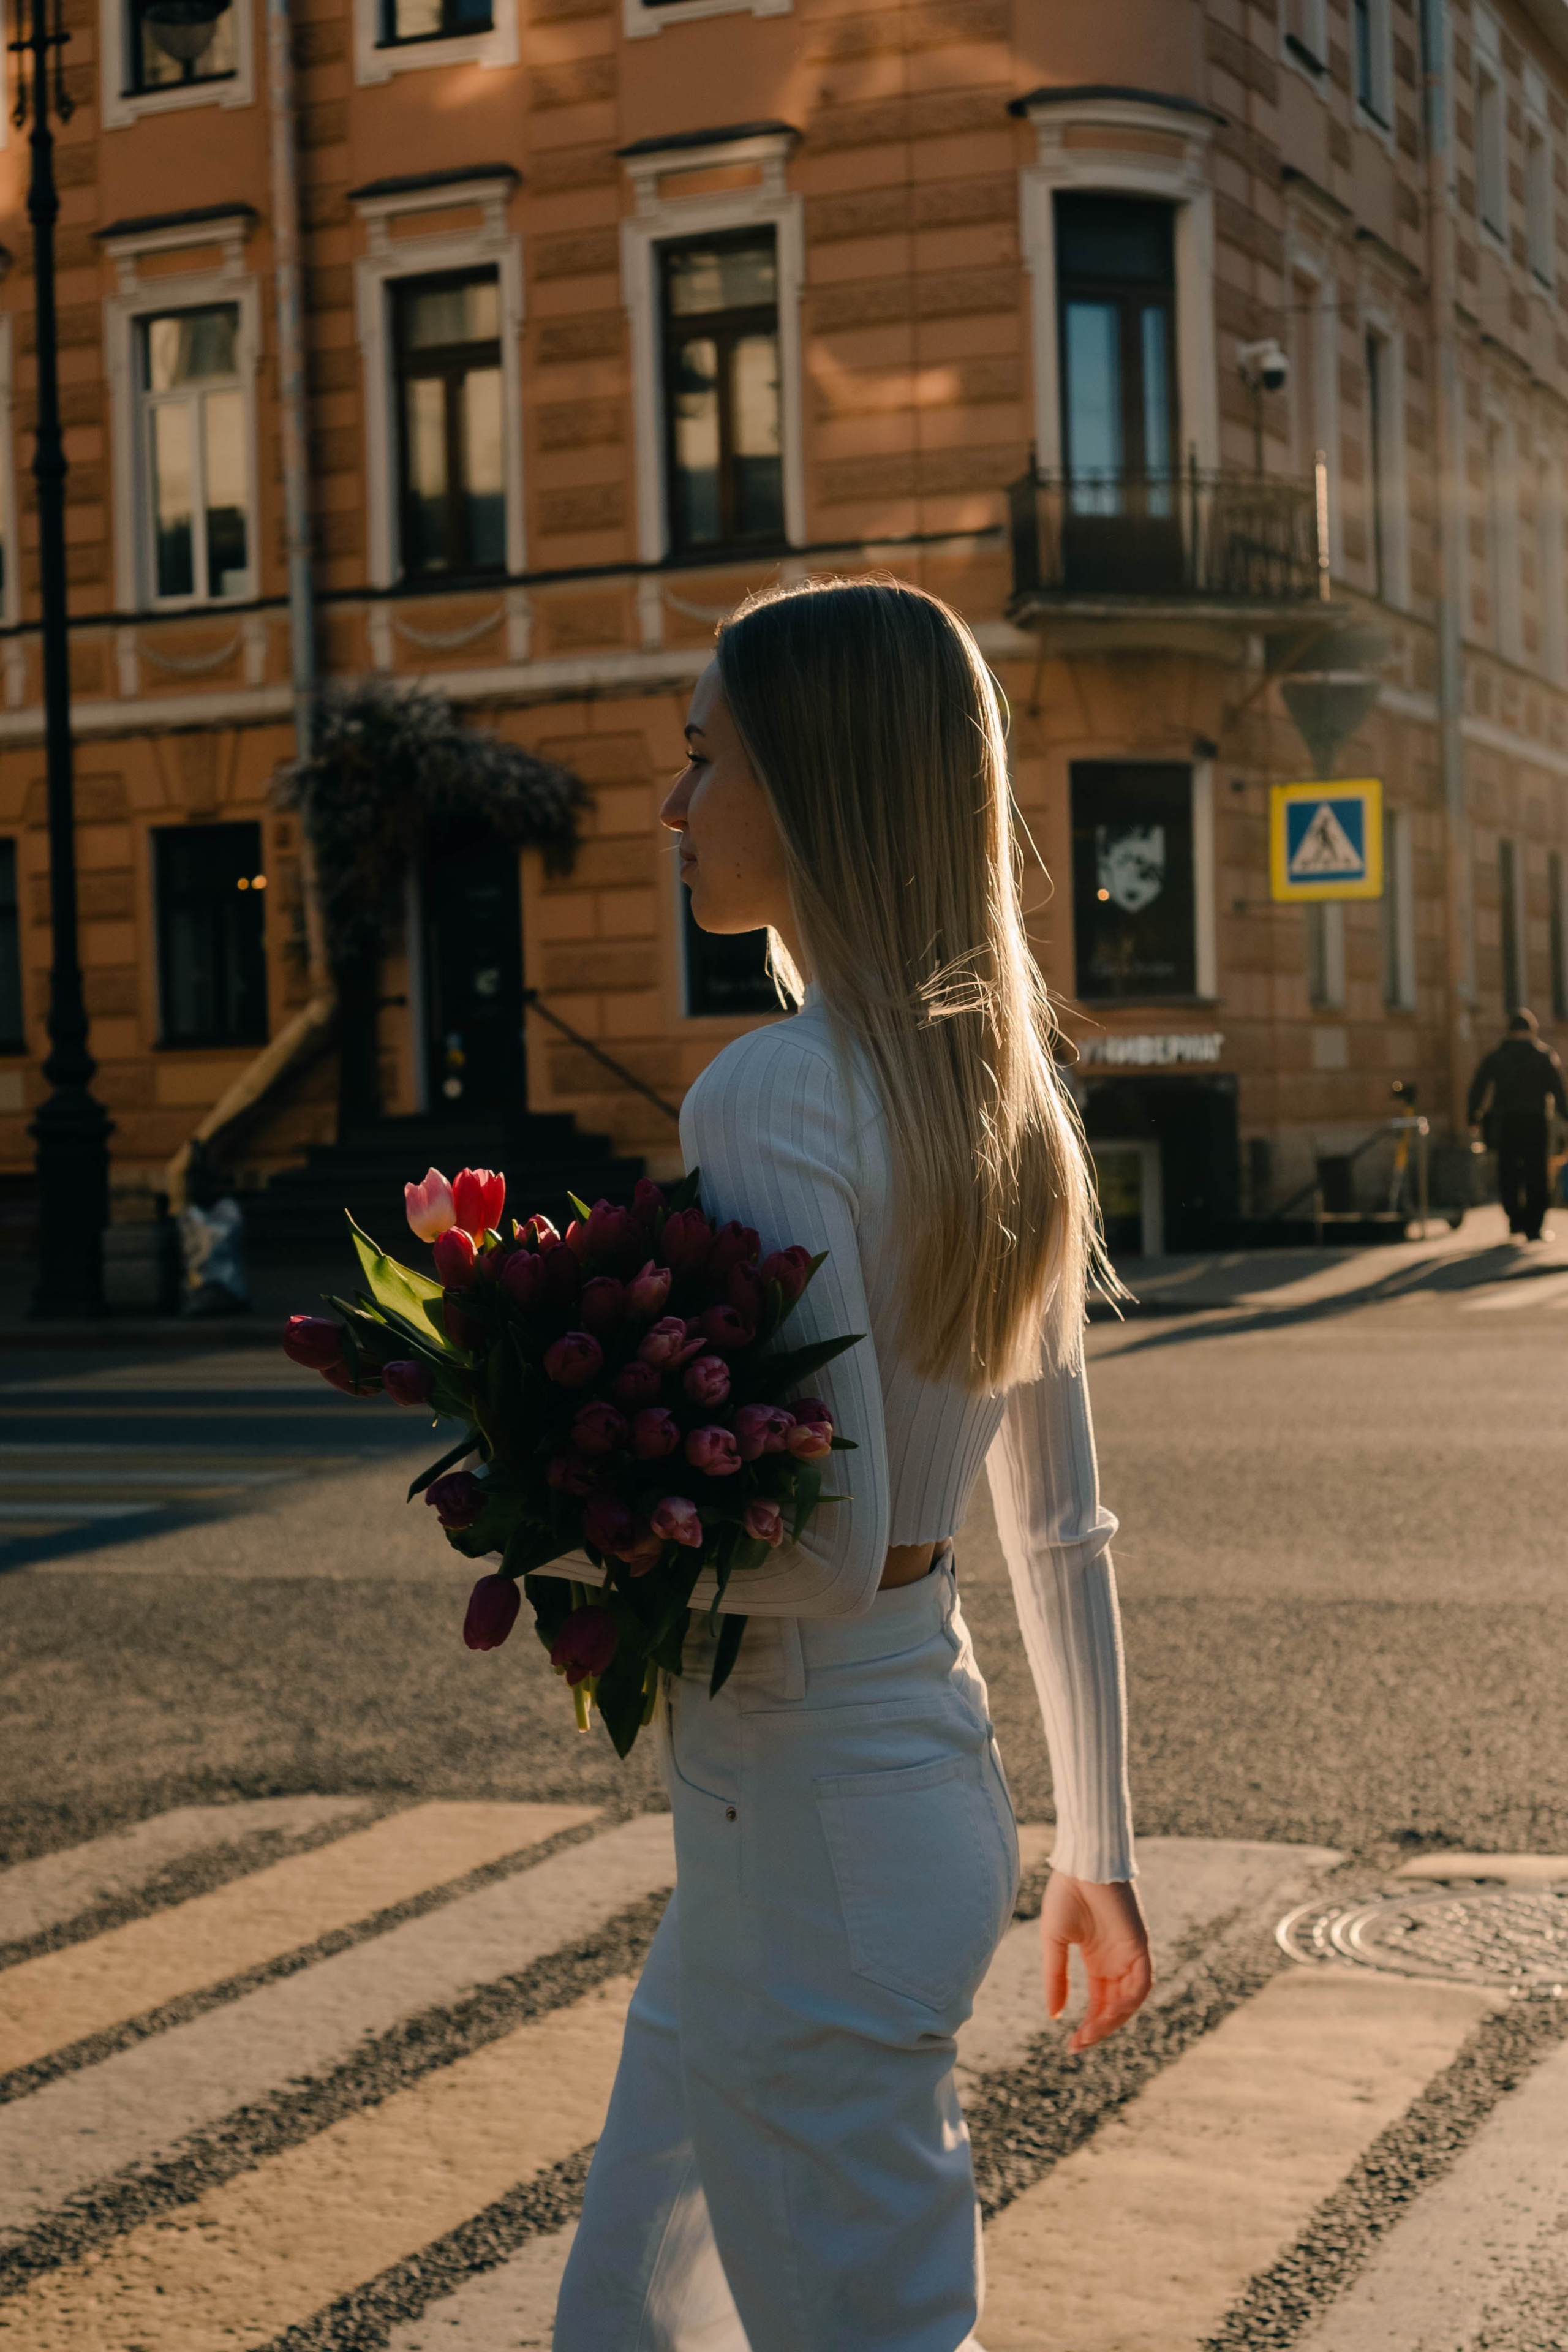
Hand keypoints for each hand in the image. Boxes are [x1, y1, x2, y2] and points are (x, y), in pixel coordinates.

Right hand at [1040, 1872, 1152, 2053]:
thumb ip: (1056, 1977)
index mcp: (1098, 1961)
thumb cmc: (1067, 1895)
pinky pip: (1142, 1982)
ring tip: (1092, 2032)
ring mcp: (1130, 1955)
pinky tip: (1109, 2012)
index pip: (1098, 2002)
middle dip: (1099, 2029)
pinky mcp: (1140, 1945)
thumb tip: (1053, 2014)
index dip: (1088, 2026)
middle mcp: (1117, 1962)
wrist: (1082, 1864)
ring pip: (1130, 2000)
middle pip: (1115, 2007)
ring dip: (1114, 2020)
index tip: (1071, 2045)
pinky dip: (1129, 2001)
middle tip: (1079, 2044)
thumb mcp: (1054, 1942)